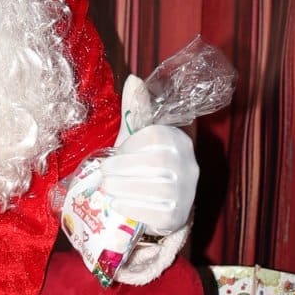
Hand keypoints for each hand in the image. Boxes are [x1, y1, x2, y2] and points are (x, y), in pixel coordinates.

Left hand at [97, 75, 196, 235]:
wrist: (155, 207)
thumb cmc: (141, 167)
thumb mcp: (136, 138)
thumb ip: (135, 110)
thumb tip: (133, 79)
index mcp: (179, 141)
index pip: (157, 138)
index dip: (131, 145)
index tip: (115, 152)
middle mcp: (190, 165)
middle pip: (157, 164)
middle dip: (123, 169)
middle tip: (104, 174)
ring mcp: (187, 192)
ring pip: (157, 188)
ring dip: (125, 188)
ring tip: (107, 189)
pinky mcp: (178, 216)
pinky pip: (156, 212)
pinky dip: (132, 207)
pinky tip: (118, 204)